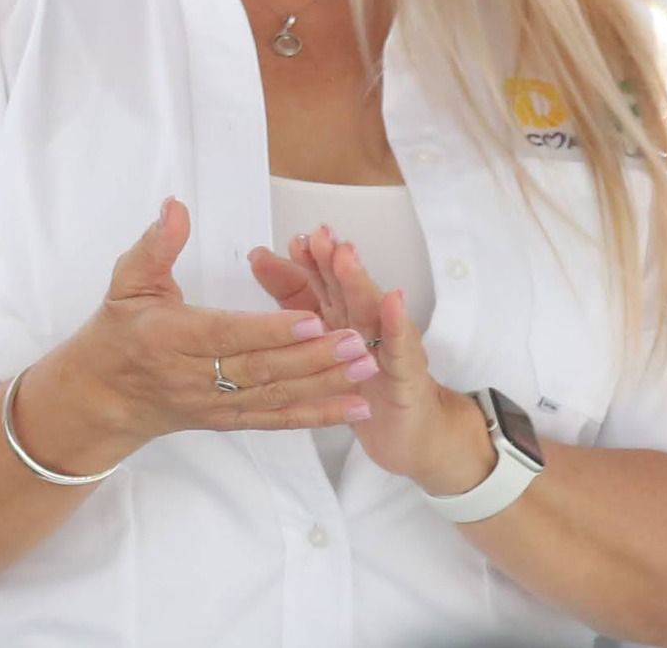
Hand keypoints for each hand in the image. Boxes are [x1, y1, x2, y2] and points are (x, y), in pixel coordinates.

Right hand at [66, 199, 374, 446]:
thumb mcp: (126, 280)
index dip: (270, 329)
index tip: (312, 316)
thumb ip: (155, 244)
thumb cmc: (117, 330)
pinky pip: (276, 420)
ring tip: (367, 367)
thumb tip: (175, 207)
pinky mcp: (228, 421)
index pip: (227, 335)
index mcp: (169, 338)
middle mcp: (194, 378)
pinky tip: (353, 407)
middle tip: (358, 340)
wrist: (101, 397)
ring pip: (275, 397)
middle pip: (260, 370)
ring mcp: (214, 405)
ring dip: (324, 384)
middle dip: (313, 357)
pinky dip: (317, 415)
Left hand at [250, 226, 494, 492]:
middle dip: (332, 261)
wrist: (407, 429)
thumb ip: (293, 296)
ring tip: (346, 257)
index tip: (296, 239)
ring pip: (371, 309)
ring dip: (359, 282)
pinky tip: (393, 300)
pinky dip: (397, 323)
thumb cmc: (360, 380)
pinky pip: (400, 348)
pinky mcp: (407, 373)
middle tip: (320, 236)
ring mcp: (389, 345)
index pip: (323, 283)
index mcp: (342, 315)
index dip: (310, 262)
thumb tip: (258, 255)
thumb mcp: (320, 339)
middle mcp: (366, 323)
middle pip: (346, 288)